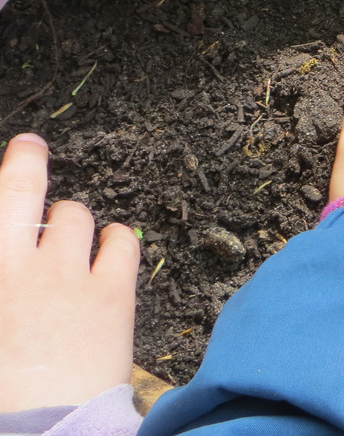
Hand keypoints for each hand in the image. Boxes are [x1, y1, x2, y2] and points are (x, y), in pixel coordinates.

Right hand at [0, 134, 139, 410]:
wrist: (37, 434)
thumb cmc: (2, 390)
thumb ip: (9, 281)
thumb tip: (20, 265)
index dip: (9, 176)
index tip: (13, 155)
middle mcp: (16, 266)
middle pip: (18, 190)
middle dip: (24, 161)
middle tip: (29, 146)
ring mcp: (65, 275)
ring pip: (74, 214)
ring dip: (71, 220)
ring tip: (68, 240)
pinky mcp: (112, 292)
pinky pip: (122, 240)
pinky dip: (116, 239)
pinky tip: (111, 248)